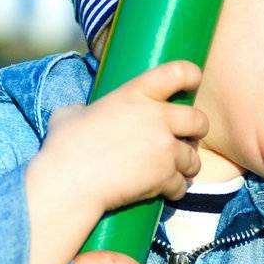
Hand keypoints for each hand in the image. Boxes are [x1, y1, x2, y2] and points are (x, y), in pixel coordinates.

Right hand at [25, 61, 208, 263]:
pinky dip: (174, 190)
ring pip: (193, 158)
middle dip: (196, 131)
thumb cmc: (64, 148)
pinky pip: (181, 185)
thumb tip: (80, 113)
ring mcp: (164, 147)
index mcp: (135, 94)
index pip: (178, 72)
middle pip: (199, 119)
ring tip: (172, 172)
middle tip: (184, 140)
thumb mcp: (69, 115)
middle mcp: (156, 117)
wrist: (69, 182)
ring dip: (185, 167)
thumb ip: (83, 110)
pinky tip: (164, 191)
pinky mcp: (165, 175)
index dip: (190, 75)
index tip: (192, 82)